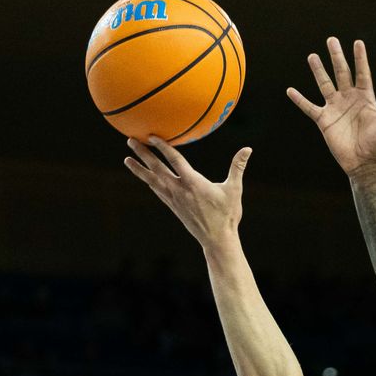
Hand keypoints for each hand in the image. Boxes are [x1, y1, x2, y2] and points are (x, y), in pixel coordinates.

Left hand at [124, 137, 250, 248]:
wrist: (216, 240)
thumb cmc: (227, 215)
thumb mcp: (234, 190)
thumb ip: (238, 167)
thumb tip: (248, 149)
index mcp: (193, 183)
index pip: (175, 160)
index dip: (163, 147)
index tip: (152, 136)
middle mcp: (179, 190)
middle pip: (157, 168)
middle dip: (143, 154)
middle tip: (130, 141)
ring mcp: (174, 200)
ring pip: (152, 181)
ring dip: (139, 169)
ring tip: (127, 159)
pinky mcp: (173, 207)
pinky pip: (157, 191)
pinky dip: (149, 182)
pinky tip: (144, 177)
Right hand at [287, 37, 375, 176]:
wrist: (365, 164)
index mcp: (365, 98)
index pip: (362, 73)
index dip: (360, 58)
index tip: (358, 42)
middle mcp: (349, 99)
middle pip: (342, 73)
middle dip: (337, 57)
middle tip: (331, 40)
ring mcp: (335, 109)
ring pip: (325, 85)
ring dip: (318, 71)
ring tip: (312, 56)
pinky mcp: (324, 121)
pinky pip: (309, 108)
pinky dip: (300, 100)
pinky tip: (290, 90)